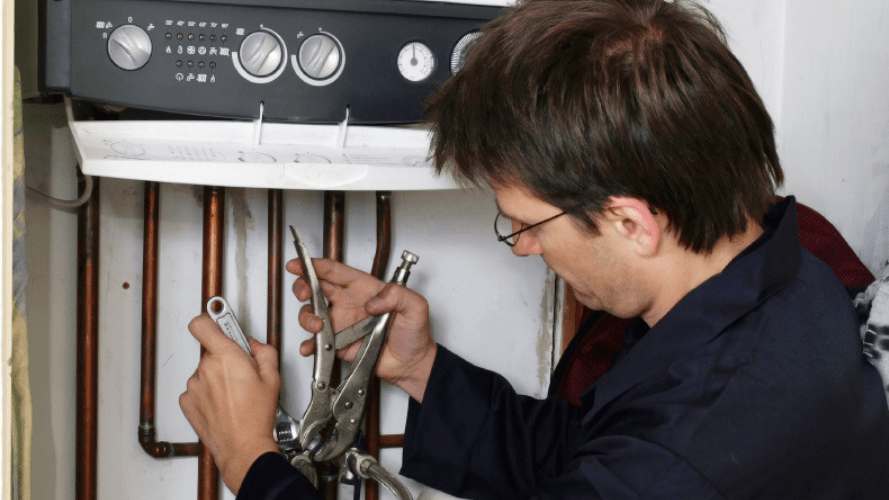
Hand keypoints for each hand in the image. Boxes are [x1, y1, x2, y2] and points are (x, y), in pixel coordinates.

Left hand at [179, 314, 279, 494]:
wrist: (242, 446)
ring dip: (216, 378)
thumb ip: (264, 351)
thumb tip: (254, 344)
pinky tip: (222, 404)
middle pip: (211, 351)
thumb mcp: (273, 377)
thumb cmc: (256, 415)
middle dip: (225, 358)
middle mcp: (205, 368)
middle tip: (240, 373)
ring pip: (204, 371)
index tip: (215, 319)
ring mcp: (194, 385)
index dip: (209, 319)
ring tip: (233, 394)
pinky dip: (207, 394)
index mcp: (226, 357)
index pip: (203, 324)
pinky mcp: (187, 401)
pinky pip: (197, 389)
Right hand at [288, 258, 436, 401]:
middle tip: (305, 294)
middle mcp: (348, 303)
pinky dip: (309, 345)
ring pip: (312, 313)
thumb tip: (374, 301)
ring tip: (317, 326)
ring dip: (307, 318)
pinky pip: (317, 343)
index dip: (315, 265)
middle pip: (316, 287)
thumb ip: (398, 296)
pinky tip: (311, 347)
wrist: (411, 363)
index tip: (299, 264)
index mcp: (364, 288)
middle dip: (303, 286)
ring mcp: (341, 323)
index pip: (335, 271)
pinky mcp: (338, 343)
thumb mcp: (416, 306)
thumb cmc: (414, 332)